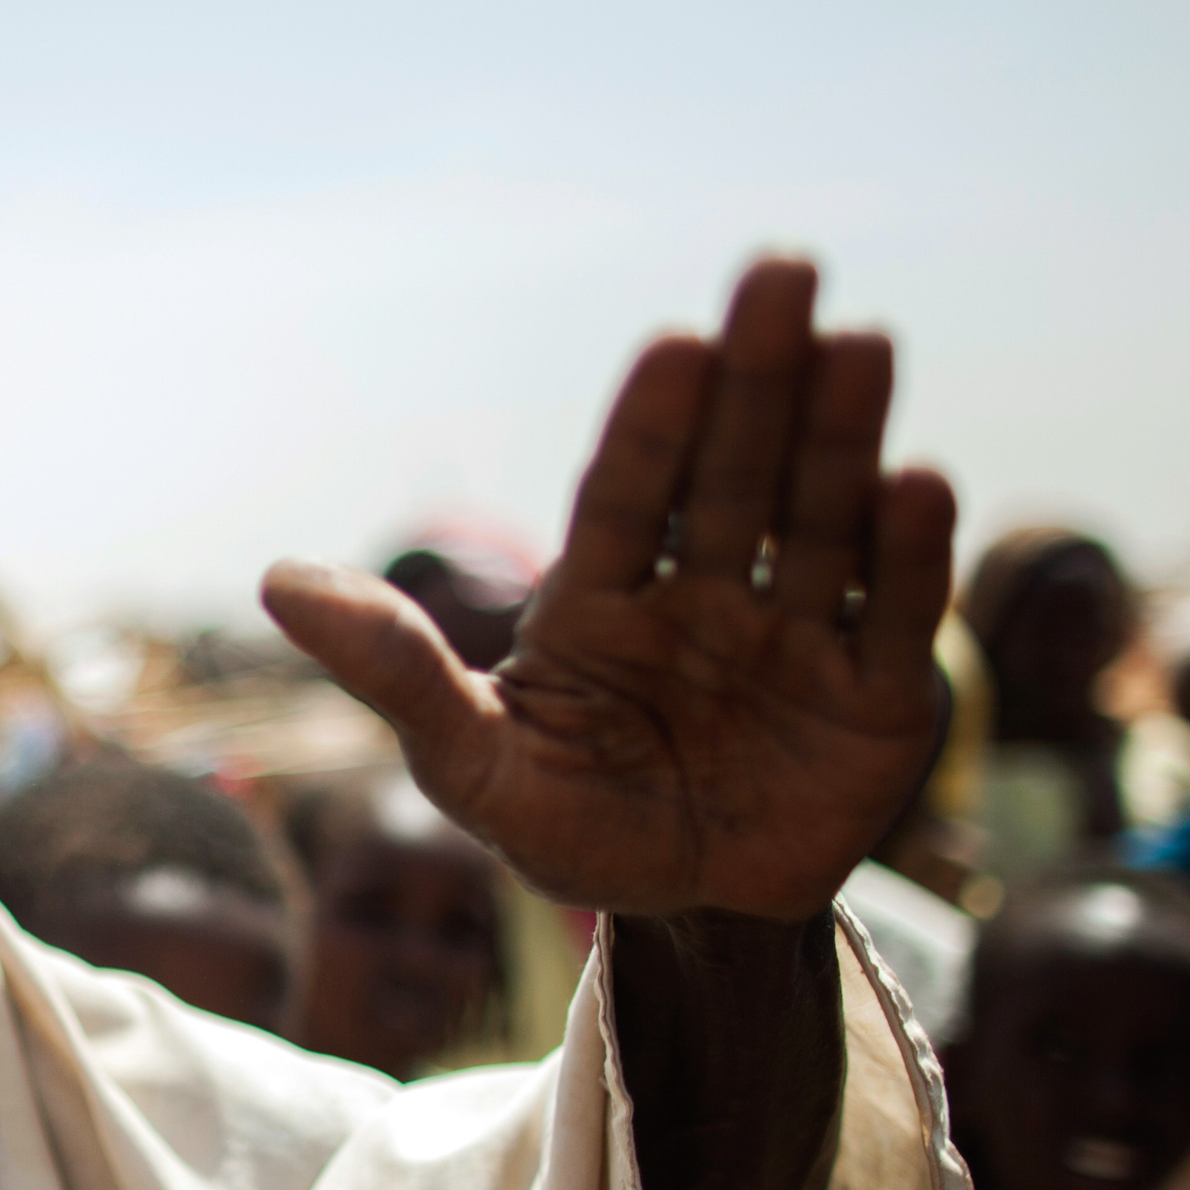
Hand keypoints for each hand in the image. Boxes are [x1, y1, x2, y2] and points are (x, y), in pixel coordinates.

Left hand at [263, 257, 953, 920]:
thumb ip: (393, 672)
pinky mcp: (879, 696)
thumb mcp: (471, 763)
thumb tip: (276, 580)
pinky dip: (907, 553)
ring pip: (819, 519)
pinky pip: (894, 614)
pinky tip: (914, 482)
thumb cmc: (569, 825)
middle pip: (734, 472)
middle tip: (783, 270)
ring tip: (860, 341)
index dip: (652, 422)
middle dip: (760, 378)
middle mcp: (707, 592)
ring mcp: (798, 635)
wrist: (689, 919)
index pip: (628, 493)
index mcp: (607, 595)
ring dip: (840, 433)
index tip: (675, 342)